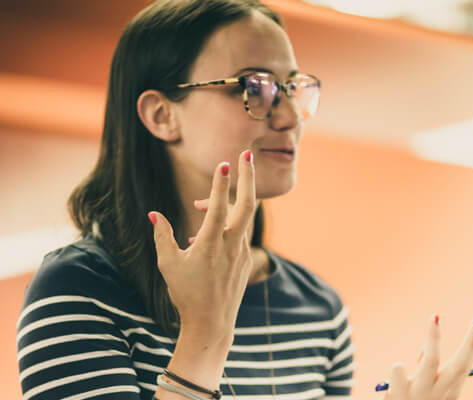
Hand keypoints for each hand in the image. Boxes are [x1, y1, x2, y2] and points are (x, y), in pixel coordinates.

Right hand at [148, 149, 255, 339]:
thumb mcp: (168, 265)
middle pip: (247, 205)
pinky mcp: (246, 259)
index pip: (219, 209)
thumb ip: (162, 236)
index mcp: (210, 246)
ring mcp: (242, 252)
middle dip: (248, 177)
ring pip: (242, 217)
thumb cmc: (186, 294)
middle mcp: (231, 246)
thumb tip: (154, 213)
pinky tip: (204, 233)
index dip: (220, 184)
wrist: (212, 324)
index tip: (224, 163)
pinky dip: (226, 224)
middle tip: (247, 154)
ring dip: (228, 202)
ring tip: (199, 203)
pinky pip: (238, 232)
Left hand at [380, 311, 472, 399]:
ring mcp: (420, 394)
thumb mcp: (425, 388)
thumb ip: (426, 367)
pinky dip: (398, 369)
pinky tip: (398, 369)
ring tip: (435, 317)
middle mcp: (438, 393)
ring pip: (430, 362)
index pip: (465, 363)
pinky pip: (398, 374)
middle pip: (459, 365)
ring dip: (434, 338)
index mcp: (448, 392)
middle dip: (471, 342)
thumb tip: (425, 348)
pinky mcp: (399, 395)